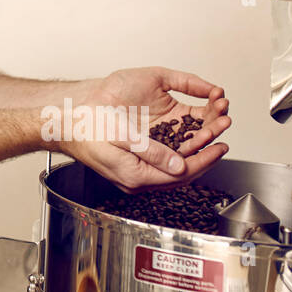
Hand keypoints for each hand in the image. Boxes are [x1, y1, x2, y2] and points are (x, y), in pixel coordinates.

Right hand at [57, 67, 230, 193]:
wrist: (66, 117)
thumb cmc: (85, 127)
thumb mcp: (119, 136)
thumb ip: (151, 152)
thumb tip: (179, 166)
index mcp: (138, 175)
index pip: (182, 173)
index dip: (205, 159)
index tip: (222, 145)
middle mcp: (144, 170)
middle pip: (186, 163)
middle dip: (208, 142)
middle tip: (224, 123)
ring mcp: (144, 158)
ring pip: (181, 152)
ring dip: (200, 134)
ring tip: (217, 116)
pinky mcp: (142, 145)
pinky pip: (170, 143)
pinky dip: (187, 130)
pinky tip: (197, 119)